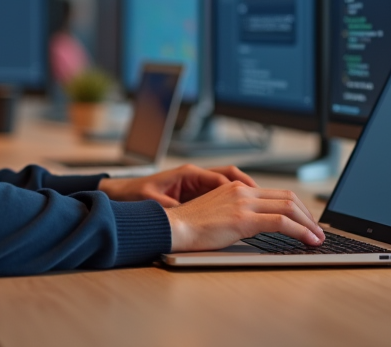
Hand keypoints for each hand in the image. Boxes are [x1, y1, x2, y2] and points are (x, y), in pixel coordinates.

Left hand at [98, 164, 256, 206]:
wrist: (122, 194)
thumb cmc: (136, 195)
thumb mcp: (154, 203)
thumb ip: (171, 208)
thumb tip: (183, 215)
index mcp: (187, 174)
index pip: (221, 177)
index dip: (240, 187)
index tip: (255, 196)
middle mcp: (194, 175)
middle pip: (229, 176)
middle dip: (249, 186)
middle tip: (268, 198)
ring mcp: (194, 183)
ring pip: (226, 184)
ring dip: (243, 192)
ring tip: (260, 205)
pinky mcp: (192, 192)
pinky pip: (218, 193)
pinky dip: (231, 200)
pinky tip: (240, 212)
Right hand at [164, 181, 324, 251]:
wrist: (171, 227)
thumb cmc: (189, 227)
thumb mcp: (217, 214)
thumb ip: (236, 214)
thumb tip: (255, 226)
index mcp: (236, 188)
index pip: (276, 194)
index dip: (297, 208)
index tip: (306, 221)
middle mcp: (242, 191)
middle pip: (287, 198)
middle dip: (307, 215)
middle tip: (317, 230)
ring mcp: (243, 203)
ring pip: (289, 208)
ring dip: (308, 224)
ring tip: (318, 238)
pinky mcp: (243, 218)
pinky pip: (280, 222)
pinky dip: (300, 231)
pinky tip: (308, 241)